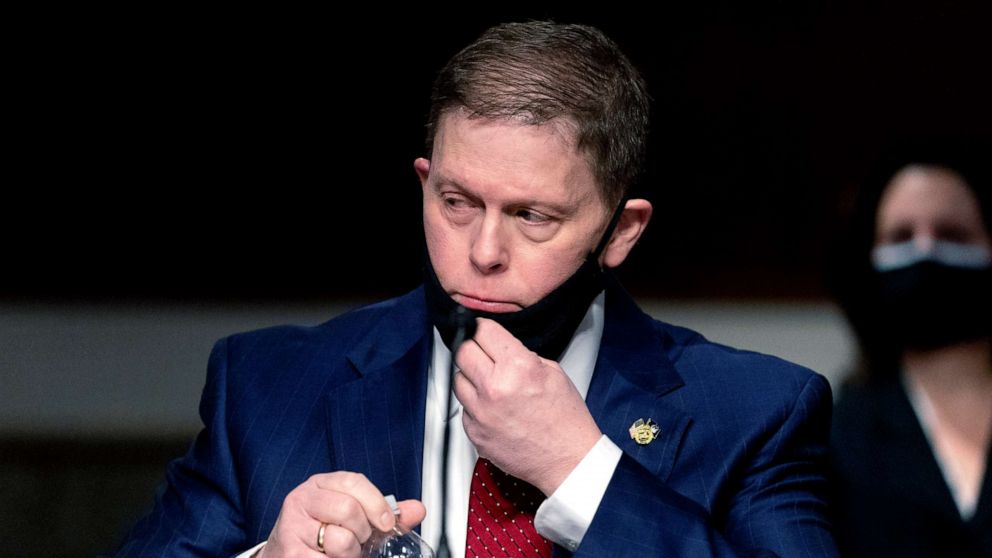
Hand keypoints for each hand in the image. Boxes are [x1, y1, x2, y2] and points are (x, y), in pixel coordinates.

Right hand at [258, 472, 425, 556]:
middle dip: (362, 531)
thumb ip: (381, 511)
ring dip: (350, 552)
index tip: (386, 522)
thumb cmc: (319, 531)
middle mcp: (302, 501)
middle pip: (348, 509)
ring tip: (343, 551)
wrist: (283, 554)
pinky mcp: (290, 554)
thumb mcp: (349, 514)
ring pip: (339, 540)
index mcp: (319, 485)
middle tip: (359, 540)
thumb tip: (418, 509)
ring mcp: (293, 528)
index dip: (375, 502)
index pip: (353, 482)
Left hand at [453, 318, 602, 494]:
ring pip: (457, 379)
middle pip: (462, 351)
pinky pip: (464, 408)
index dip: (483, 328)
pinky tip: (493, 408)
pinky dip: (474, 405)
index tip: (483, 331)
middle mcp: (494, 388)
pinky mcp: (475, 433)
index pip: (482, 331)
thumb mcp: (553, 372)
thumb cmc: (566, 420)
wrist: (568, 460)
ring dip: (471, 377)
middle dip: (472, 348)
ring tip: (491, 384)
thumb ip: (522, 355)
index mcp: (517, 367)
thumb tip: (500, 348)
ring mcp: (481, 412)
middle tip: (483, 354)